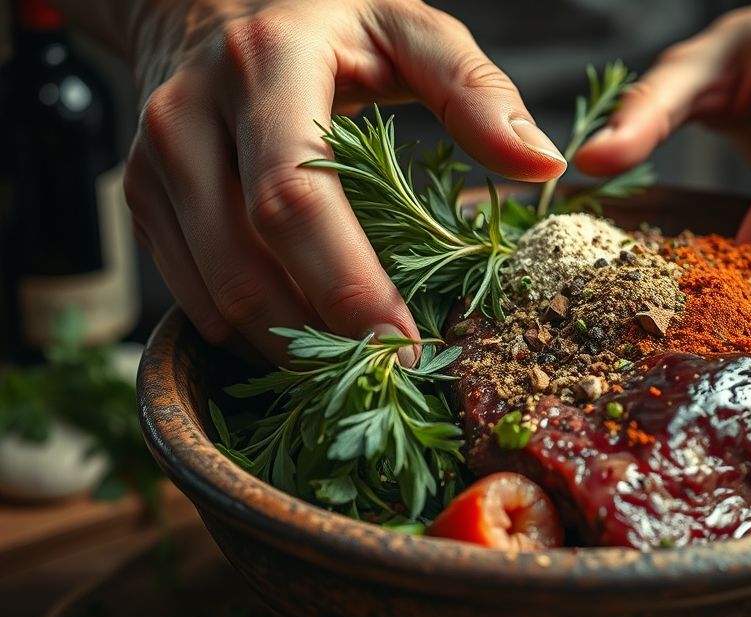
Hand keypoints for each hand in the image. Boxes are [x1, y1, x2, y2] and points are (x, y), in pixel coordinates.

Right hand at [121, 0, 565, 362]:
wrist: (204, 6)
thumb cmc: (328, 23)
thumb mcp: (409, 29)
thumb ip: (476, 91)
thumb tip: (542, 163)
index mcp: (266, 65)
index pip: (294, 194)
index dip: (347, 282)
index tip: (405, 346)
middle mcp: (190, 115)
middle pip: (246, 262)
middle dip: (320, 337)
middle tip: (391, 379)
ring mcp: (152, 162)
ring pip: (214, 294)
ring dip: (287, 347)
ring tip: (357, 367)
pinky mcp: (141, 199)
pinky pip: (191, 295)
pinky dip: (251, 332)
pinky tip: (307, 337)